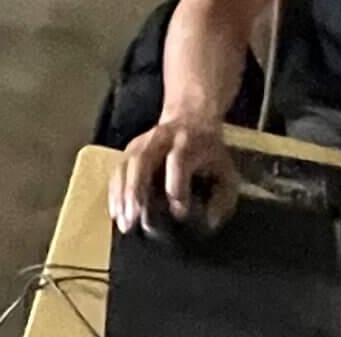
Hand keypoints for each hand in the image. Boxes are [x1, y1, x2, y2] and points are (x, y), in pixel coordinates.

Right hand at [109, 117, 240, 235]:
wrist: (190, 118)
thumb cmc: (209, 152)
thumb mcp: (226, 169)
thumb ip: (223, 197)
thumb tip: (210, 222)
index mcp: (188, 142)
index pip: (178, 161)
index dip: (177, 185)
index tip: (179, 212)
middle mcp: (160, 139)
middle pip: (143, 161)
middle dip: (137, 190)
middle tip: (136, 220)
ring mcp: (141, 142)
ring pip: (125, 166)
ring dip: (122, 195)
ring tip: (124, 223)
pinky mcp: (129, 150)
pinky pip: (117, 171)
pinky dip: (114, 193)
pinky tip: (116, 213)